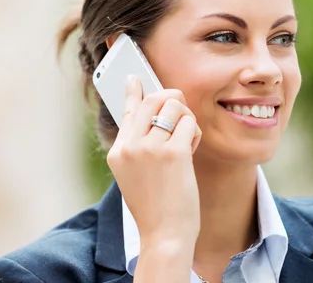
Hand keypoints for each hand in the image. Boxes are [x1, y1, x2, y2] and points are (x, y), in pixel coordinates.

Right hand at [107, 75, 201, 247]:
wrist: (164, 234)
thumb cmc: (156, 206)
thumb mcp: (136, 174)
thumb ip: (140, 144)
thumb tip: (154, 114)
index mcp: (118, 151)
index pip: (127, 111)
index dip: (134, 91)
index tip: (134, 77)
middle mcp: (130, 146)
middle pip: (153, 100)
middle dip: (172, 99)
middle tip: (181, 109)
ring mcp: (149, 149)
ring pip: (174, 106)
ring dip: (186, 118)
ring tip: (186, 139)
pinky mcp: (173, 153)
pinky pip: (189, 123)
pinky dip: (194, 133)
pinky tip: (191, 149)